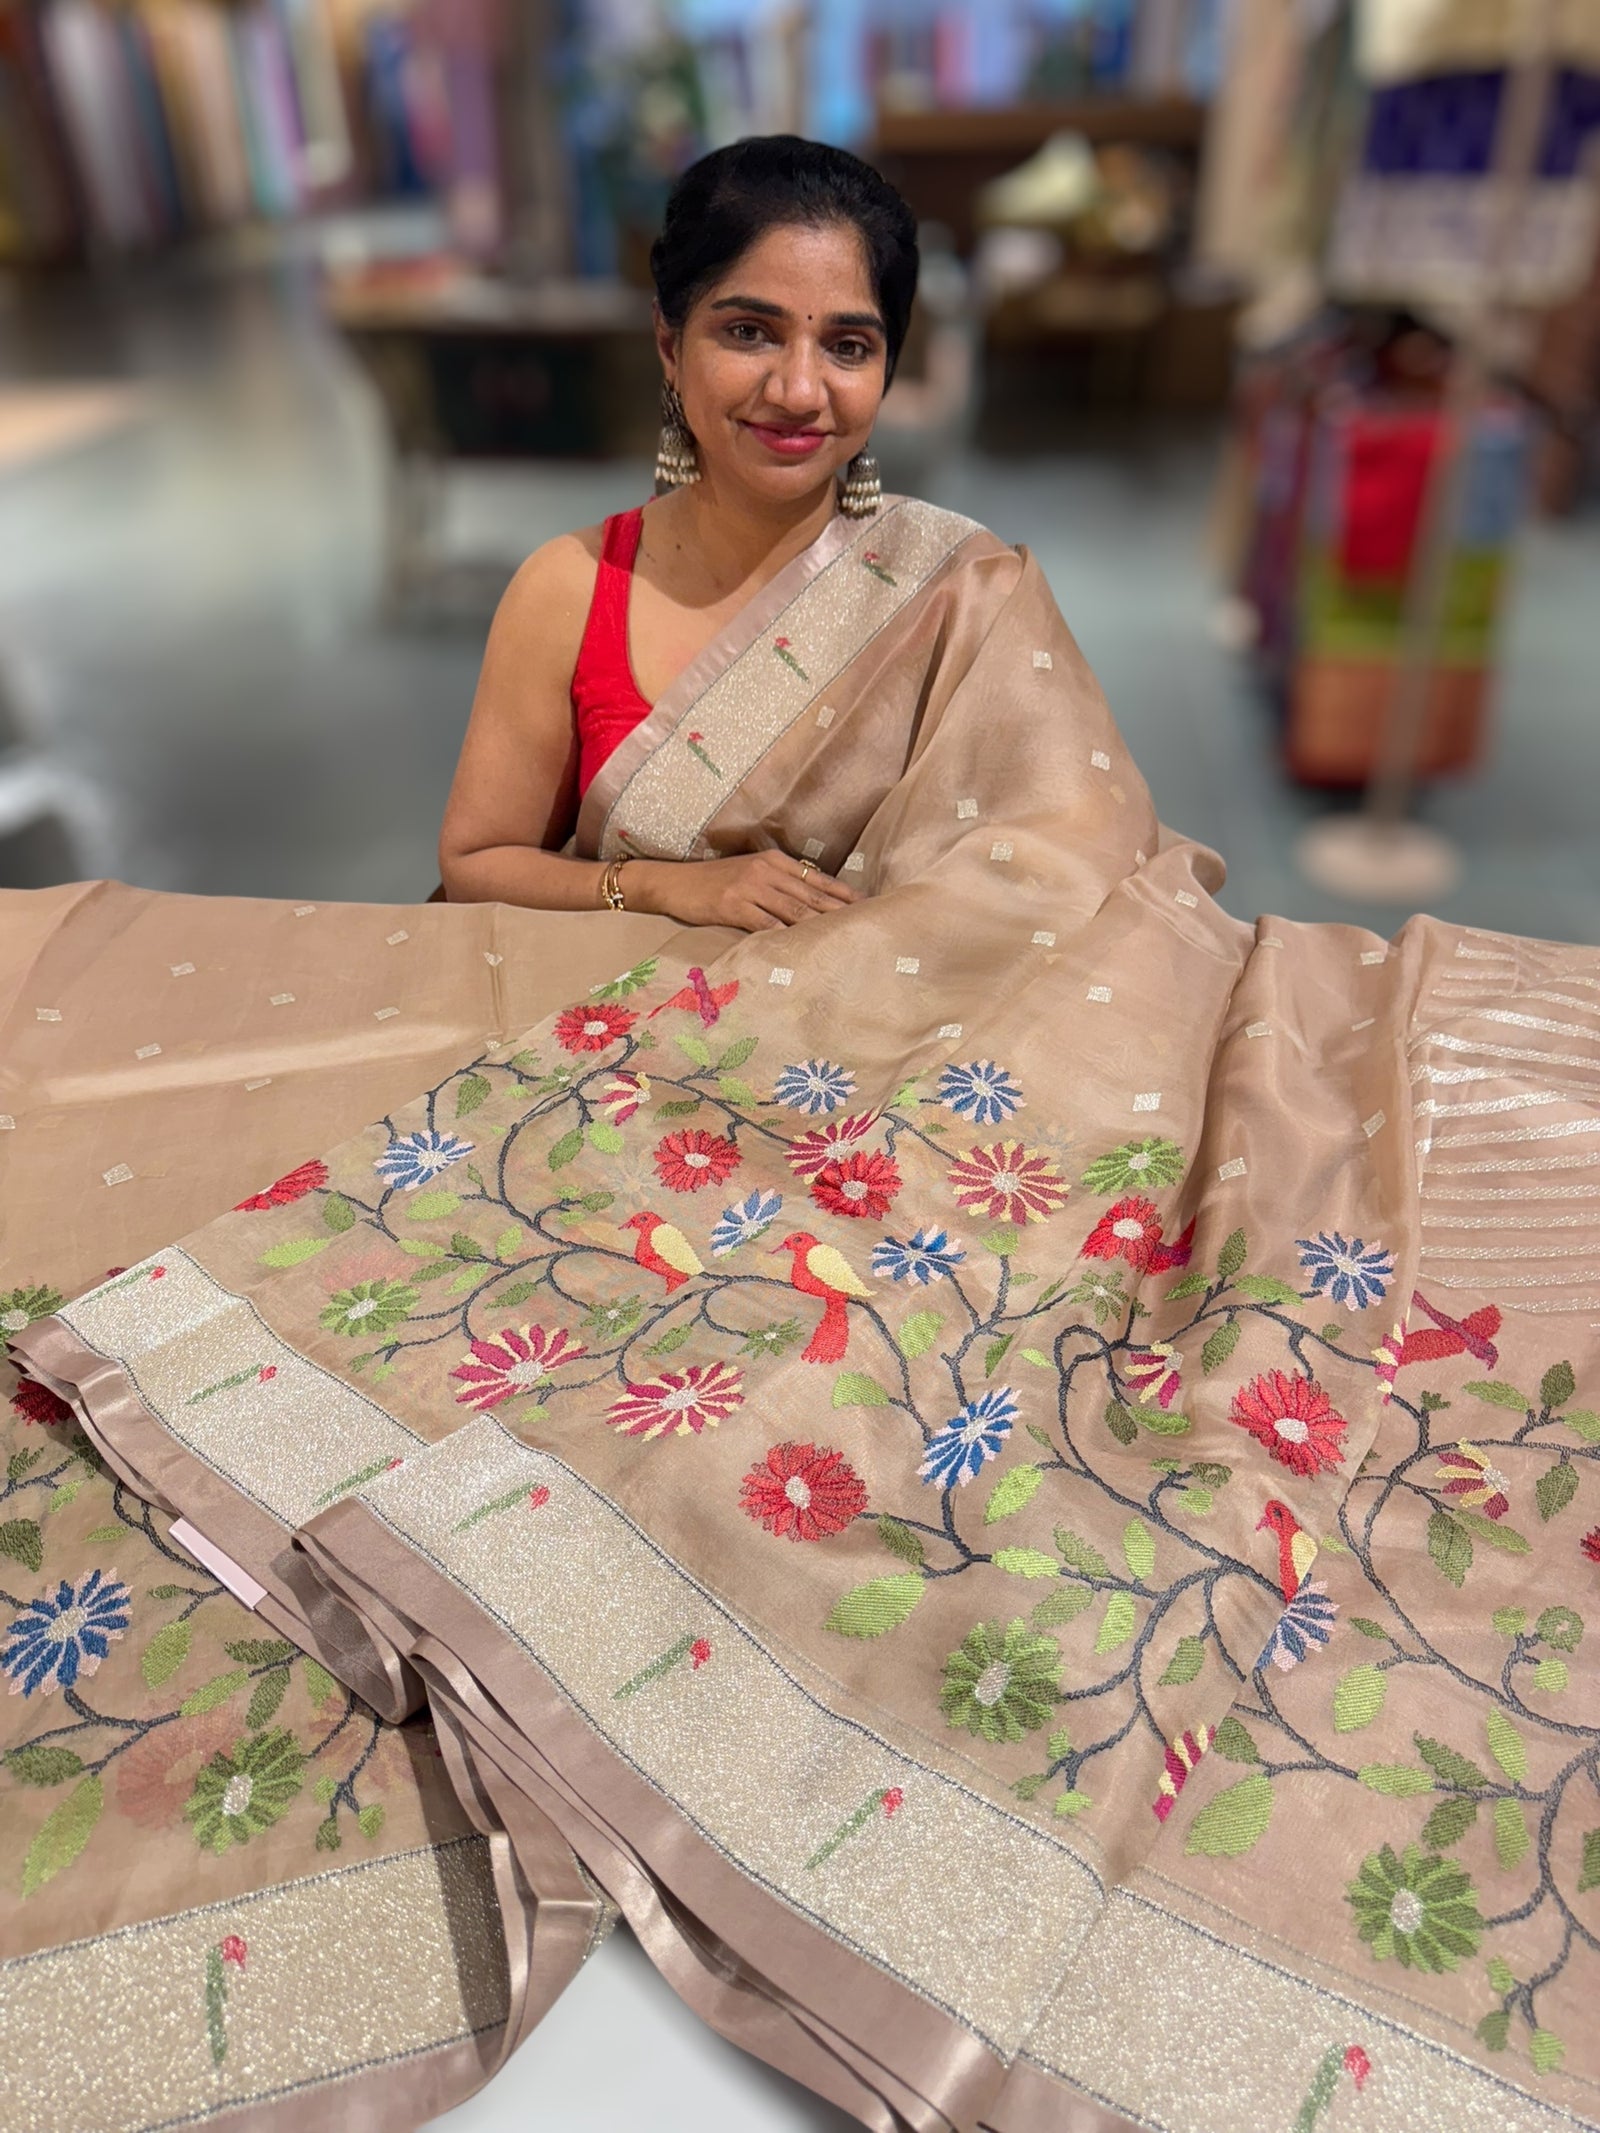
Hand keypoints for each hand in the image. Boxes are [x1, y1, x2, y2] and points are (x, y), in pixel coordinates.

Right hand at [630, 851, 856, 931]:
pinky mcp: (733, 905)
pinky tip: (801, 948)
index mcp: (775, 861)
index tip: (868, 906)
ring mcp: (749, 887)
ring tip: (843, 939)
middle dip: (841, 912)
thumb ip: (780, 883)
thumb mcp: (751, 872)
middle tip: (867, 925)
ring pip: (794, 910)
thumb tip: (812, 901)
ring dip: (819, 926)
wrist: (674, 882)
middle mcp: (766, 871)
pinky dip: (785, 937)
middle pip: (811, 895)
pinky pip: (765, 924)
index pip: (817, 879)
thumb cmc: (714, 881)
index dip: (844, 894)